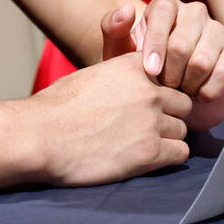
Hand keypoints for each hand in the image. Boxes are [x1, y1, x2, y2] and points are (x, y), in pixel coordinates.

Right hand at [25, 52, 191, 185]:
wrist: (40, 136)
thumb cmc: (57, 108)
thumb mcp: (92, 75)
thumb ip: (120, 75)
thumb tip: (132, 84)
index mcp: (132, 66)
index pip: (168, 72)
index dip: (160, 89)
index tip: (149, 102)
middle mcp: (147, 90)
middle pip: (182, 102)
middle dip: (170, 114)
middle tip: (148, 127)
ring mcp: (151, 121)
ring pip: (183, 129)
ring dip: (168, 137)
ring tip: (142, 144)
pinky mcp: (150, 152)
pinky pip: (180, 153)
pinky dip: (168, 157)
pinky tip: (148, 158)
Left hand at [100, 0, 223, 130]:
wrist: (173, 96)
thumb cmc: (140, 70)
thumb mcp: (120, 54)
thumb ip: (114, 31)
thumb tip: (126, 9)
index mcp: (166, 6)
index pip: (162, 12)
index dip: (155, 43)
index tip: (149, 71)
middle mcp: (194, 12)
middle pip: (181, 42)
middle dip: (169, 73)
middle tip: (163, 87)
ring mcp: (217, 30)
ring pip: (202, 60)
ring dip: (187, 84)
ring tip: (179, 91)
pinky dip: (208, 90)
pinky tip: (199, 95)